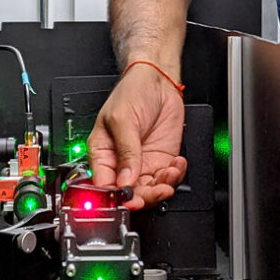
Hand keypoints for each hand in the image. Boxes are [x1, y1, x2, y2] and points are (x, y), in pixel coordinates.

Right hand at [87, 64, 187, 209]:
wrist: (157, 81)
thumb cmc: (131, 93)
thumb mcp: (122, 120)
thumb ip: (126, 151)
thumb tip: (125, 180)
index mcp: (103, 154)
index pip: (105, 184)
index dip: (116, 196)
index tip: (128, 199)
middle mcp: (122, 163)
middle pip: (130, 192)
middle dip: (144, 196)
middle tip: (155, 192)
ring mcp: (143, 162)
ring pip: (150, 189)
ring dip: (161, 188)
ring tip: (168, 175)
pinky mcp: (161, 159)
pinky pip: (168, 177)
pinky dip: (175, 176)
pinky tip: (177, 165)